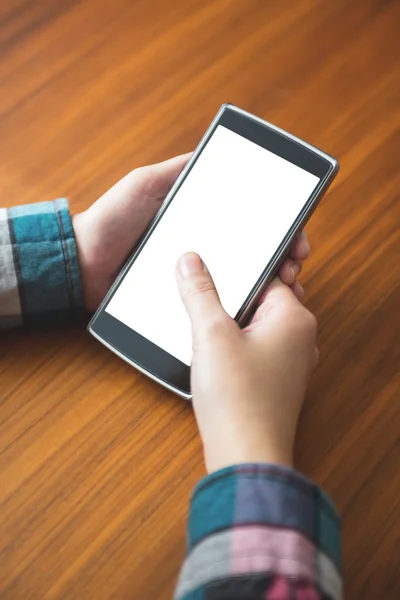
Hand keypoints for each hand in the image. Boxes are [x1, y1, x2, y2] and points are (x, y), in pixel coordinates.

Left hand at [73, 155, 309, 310]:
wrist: (82, 264)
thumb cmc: (110, 220)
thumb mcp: (143, 184)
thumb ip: (174, 171)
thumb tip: (211, 152)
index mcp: (200, 219)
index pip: (250, 222)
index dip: (279, 227)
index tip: (296, 237)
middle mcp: (204, 247)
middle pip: (254, 252)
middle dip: (283, 259)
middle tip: (295, 268)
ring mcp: (195, 276)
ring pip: (241, 281)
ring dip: (268, 286)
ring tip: (284, 290)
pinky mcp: (183, 299)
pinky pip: (215, 303)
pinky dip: (239, 306)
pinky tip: (256, 310)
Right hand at [176, 252, 317, 472]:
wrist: (245, 456)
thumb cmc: (239, 401)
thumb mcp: (211, 334)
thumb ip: (200, 292)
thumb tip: (191, 262)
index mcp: (294, 319)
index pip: (267, 276)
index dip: (236, 272)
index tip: (211, 271)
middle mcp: (298, 339)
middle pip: (260, 301)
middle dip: (231, 301)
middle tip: (206, 306)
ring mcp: (288, 362)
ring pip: (254, 326)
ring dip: (230, 326)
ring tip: (208, 334)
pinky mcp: (273, 380)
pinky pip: (252, 349)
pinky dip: (233, 347)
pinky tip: (214, 357)